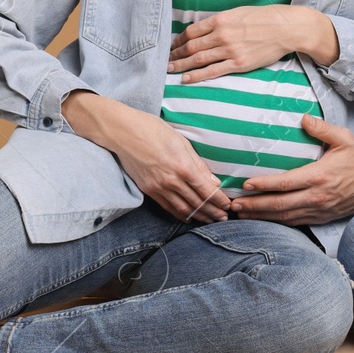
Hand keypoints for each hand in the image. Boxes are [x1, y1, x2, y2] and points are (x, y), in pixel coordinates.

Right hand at [61, 92, 229, 222]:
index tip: (229, 206)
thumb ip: (198, 165)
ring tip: (211, 221)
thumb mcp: (182, 142)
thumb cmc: (154, 131)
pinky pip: (168, 208)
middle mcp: (172, 181)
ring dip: (200, 216)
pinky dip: (181, 215)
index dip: (219, 201)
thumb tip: (213, 182)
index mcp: (183, 167)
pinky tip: (190, 217)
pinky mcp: (149, 191)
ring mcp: (159, 188)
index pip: (207, 191)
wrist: (124, 133)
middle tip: (225, 218)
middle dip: (213, 212)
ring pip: (184, 209)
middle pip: (197, 203)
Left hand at [168, 5, 337, 83]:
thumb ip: (221, 21)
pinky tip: (187, 79)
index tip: (173, 45)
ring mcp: (230, 50)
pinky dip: (197, 76)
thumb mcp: (239, 12)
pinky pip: (213, 71)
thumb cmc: (264, 18)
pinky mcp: (239, 64)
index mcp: (221, 20)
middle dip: (176, 54)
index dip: (179, 40)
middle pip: (191, 46)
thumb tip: (205, 29)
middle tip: (166, 60)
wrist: (286, 28)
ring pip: (198, 59)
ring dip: (181, 65)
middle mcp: (222, 35)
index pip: (192, 31)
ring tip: (170, 70)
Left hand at [227, 115, 353, 224]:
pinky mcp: (322, 217)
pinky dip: (277, 222)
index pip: (285, 183)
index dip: (263, 185)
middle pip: (279, 205)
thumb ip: (322, 129)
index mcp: (319, 176)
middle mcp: (316, 196)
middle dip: (254, 206)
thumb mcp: (344, 138)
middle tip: (233, 205)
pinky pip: (295, 222)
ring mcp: (318, 210)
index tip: (245, 185)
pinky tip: (264, 220)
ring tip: (242, 214)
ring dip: (262, 217)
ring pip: (285, 217)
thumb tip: (303, 119)